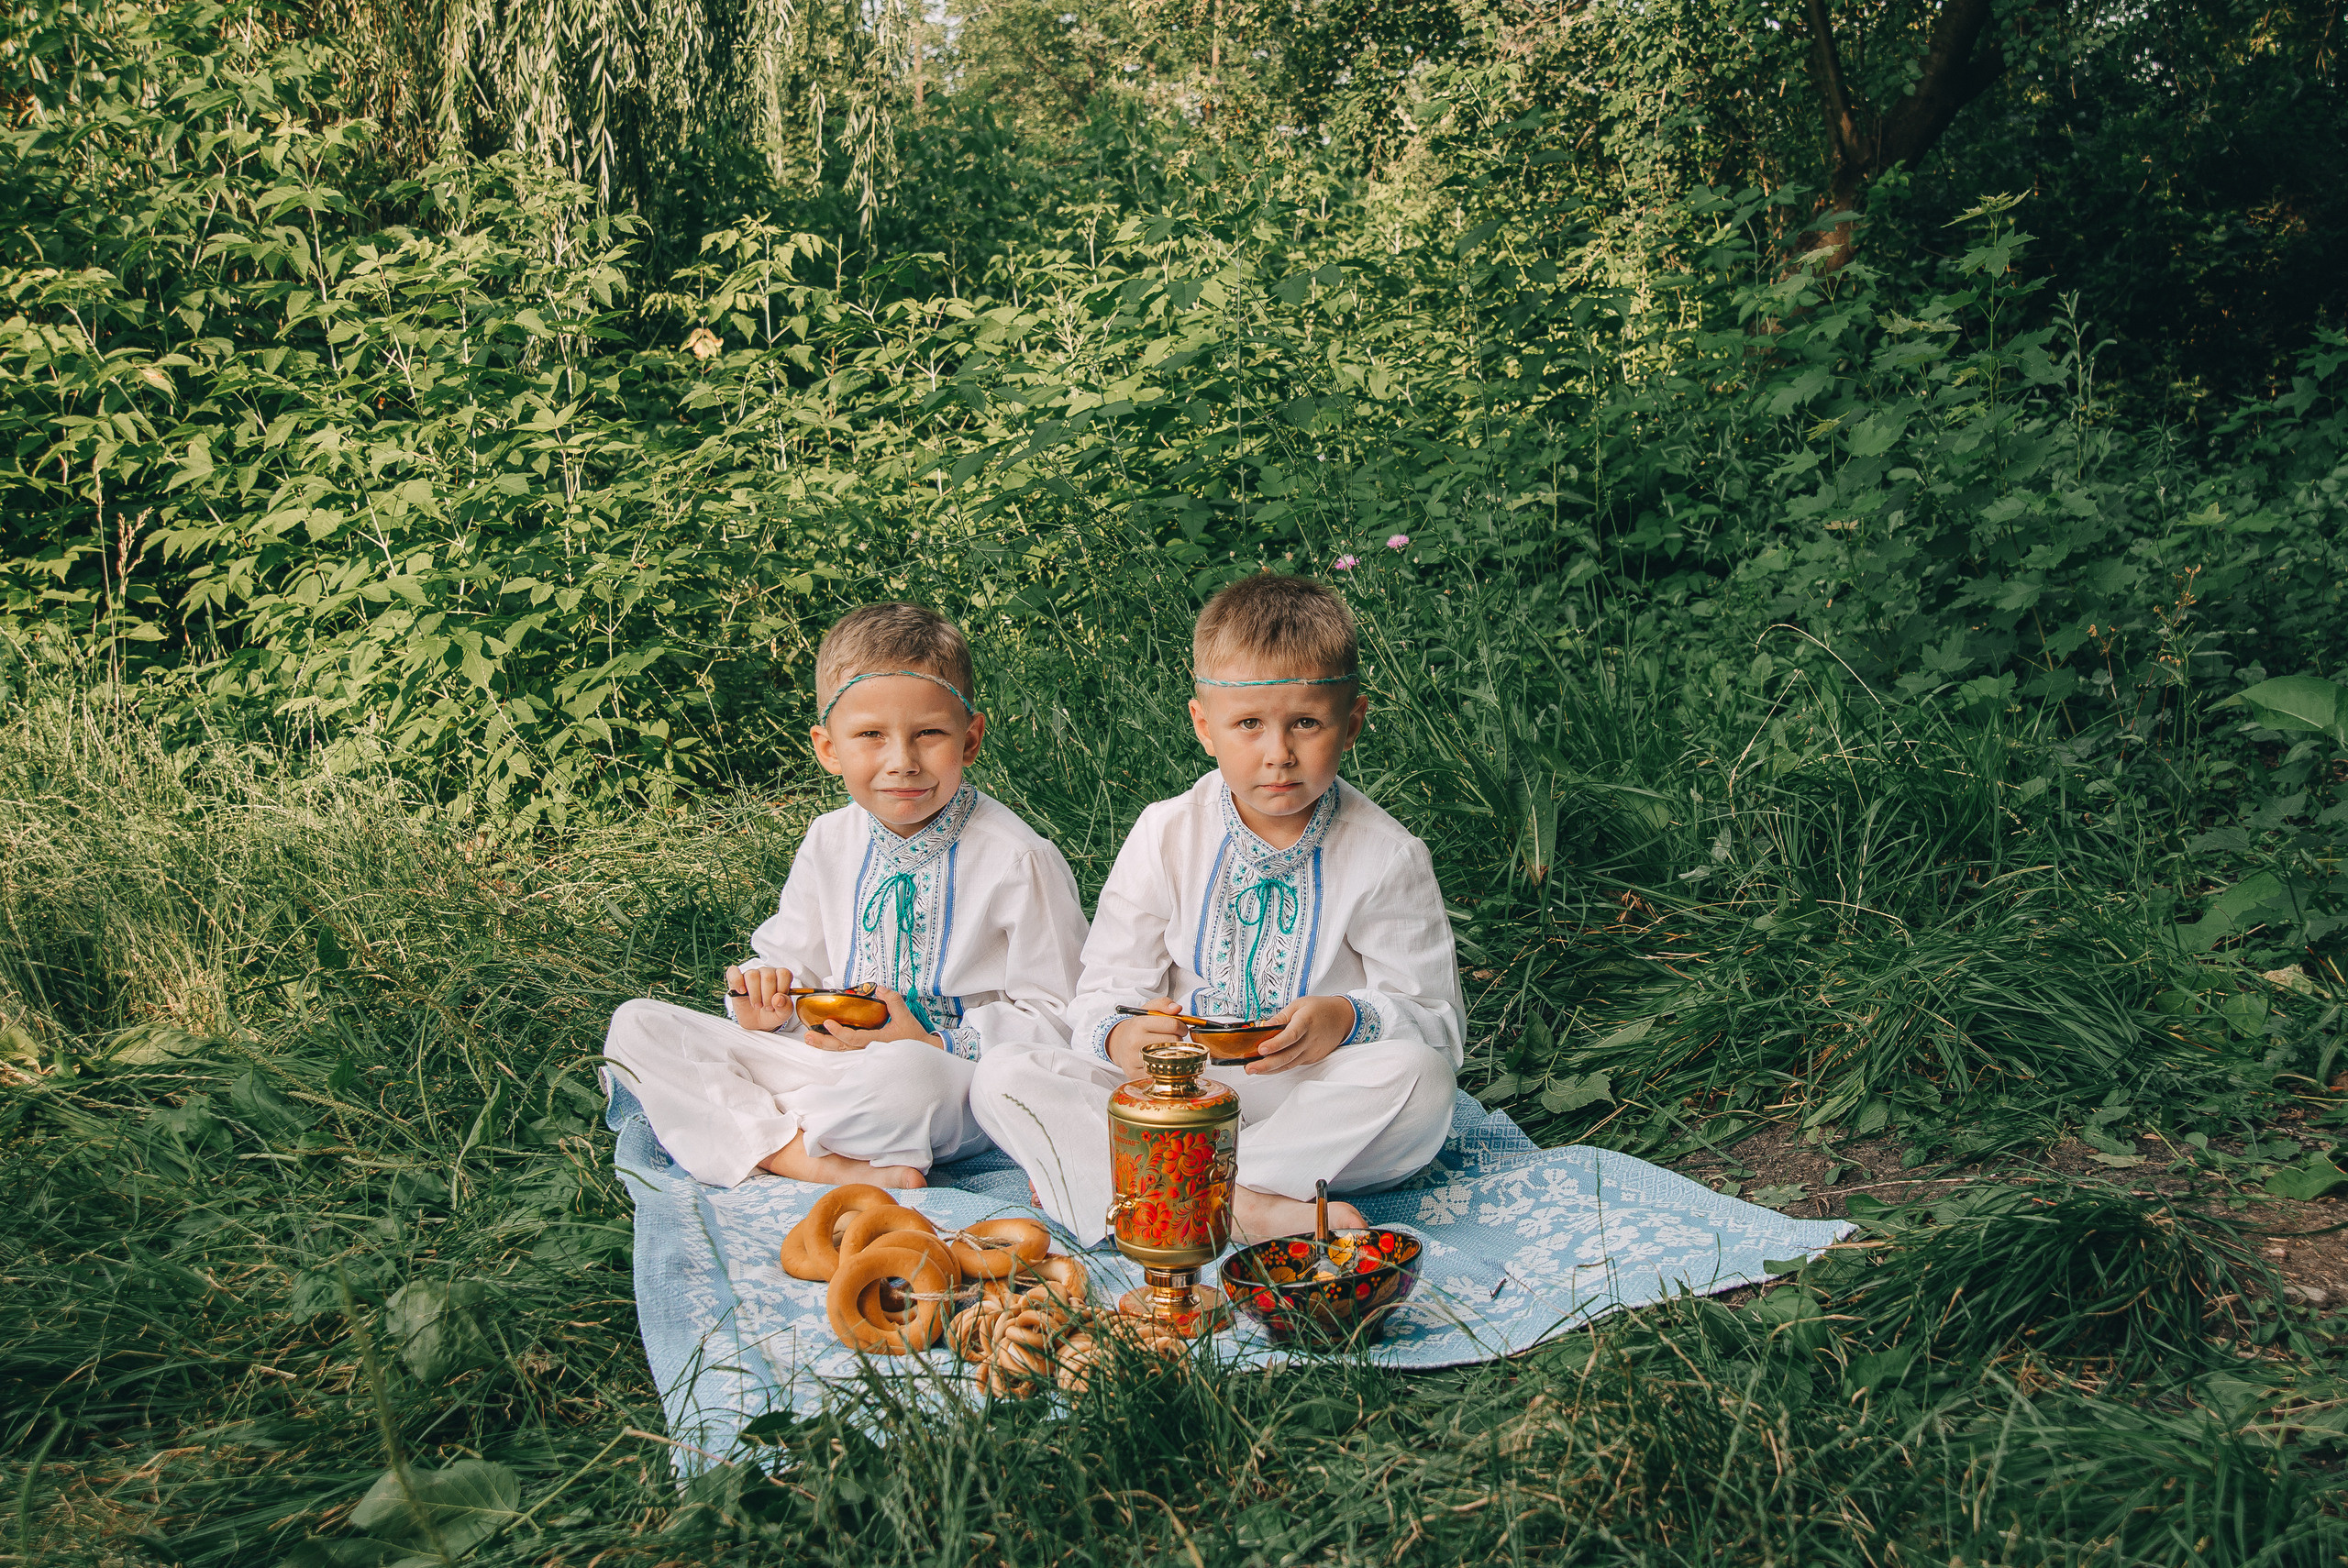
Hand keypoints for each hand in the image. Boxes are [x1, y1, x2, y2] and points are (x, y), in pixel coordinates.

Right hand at [725, 964, 795, 1033]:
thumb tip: (778, 998)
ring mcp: (751, 974)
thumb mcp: (783, 1015)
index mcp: (781, 977)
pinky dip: (737, 982)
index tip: (778, 1002)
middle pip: (768, 976)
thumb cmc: (771, 1013)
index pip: (784, 973)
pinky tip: (741, 992)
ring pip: (753, 975)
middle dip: (768, 996)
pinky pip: (734, 972)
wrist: (756, 1022)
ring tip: (757, 1005)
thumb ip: (786, 1007)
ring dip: (755, 994)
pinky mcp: (736, 979)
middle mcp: (766, 973)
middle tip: (767, 1007)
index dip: (781, 989)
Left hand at [808, 986, 942, 1051]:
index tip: (828, 1023)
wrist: (923, 1053)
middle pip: (841, 1048)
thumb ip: (892, 1000)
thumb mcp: (905, 1017)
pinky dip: (834, 1046)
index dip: (839, 1032)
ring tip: (810, 1039)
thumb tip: (879, 988)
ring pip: (842, 1051)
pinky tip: (823, 1042)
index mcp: (877, 1041)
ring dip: (825, 1045)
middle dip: (824, 1042)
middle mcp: (869, 1049)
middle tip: (809, 1036)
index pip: (854, 1038)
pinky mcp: (867, 1053)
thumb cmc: (914, 1037)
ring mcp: (866, 1053)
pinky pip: (847, 1050)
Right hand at [1107, 997, 1184, 1073]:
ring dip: (1173, 1053)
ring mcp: (1133, 1059)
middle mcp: (1134, 1042)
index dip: (1181, 1026)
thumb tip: (1177, 1009)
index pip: (1172, 1025)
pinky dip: (1165, 1067)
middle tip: (1173, 1038)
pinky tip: (1161, 1061)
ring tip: (1167, 1048)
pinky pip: (1160, 1073)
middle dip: (1178, 1039)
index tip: (1180, 1028)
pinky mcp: (1134, 1074)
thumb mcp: (1148, 1010)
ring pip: (1169, 1057)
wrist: (1120, 1044)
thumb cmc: (1139, 1028)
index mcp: (1138, 1024)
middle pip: (1173, 1041)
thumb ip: (1164, 1003)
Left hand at [1243, 995, 1355, 1074]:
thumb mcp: (1299, 1004)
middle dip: (1267, 1064)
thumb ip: (1281, 1017)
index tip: (1261, 1049)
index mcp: (1305, 1022)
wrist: (1343, 1018)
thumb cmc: (1320, 1009)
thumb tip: (1264, 1026)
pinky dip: (1280, 1066)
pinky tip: (1267, 1067)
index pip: (1290, 1036)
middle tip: (1250, 1068)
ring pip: (1289, 1064)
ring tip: (1253, 1069)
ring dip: (1270, 1069)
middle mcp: (1309, 1040)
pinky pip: (1294, 1064)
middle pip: (1287, 1055)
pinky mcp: (1312, 1058)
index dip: (1276, 1044)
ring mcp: (1311, 1051)